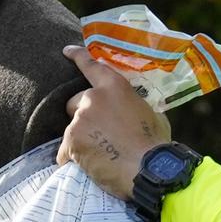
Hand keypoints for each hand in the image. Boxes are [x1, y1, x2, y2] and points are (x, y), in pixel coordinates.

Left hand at [61, 49, 168, 199]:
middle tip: (99, 134)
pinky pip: (65, 151)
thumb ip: (132, 105)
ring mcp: (80, 120)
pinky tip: (90, 166)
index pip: (92, 66)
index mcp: (115, 86)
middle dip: (82, 116)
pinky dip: (73, 159)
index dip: (78, 57)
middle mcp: (93, 98)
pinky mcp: (71, 141)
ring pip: (72, 128)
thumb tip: (128, 110)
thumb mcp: (150, 114)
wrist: (149, 170)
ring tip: (101, 155)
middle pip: (74, 102)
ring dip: (81, 139)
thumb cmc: (155, 144)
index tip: (66, 51)